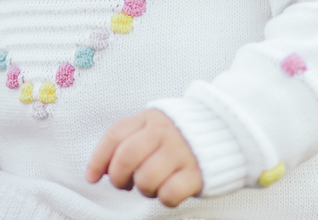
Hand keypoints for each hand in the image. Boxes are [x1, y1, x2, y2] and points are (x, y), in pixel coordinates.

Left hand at [85, 109, 202, 206]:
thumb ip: (130, 139)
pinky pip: (169, 193)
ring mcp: (181, 152)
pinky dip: (164, 198)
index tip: (91, 177)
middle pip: (126, 158)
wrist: (226, 131)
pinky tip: (169, 191)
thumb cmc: (180, 134)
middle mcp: (164, 133)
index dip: (98, 159)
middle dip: (118, 177)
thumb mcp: (155, 125)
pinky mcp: (197, 173)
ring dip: (143, 189)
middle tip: (124, 184)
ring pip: (145, 179)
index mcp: (150, 119)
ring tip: (151, 185)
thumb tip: (100, 169)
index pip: (114, 136)